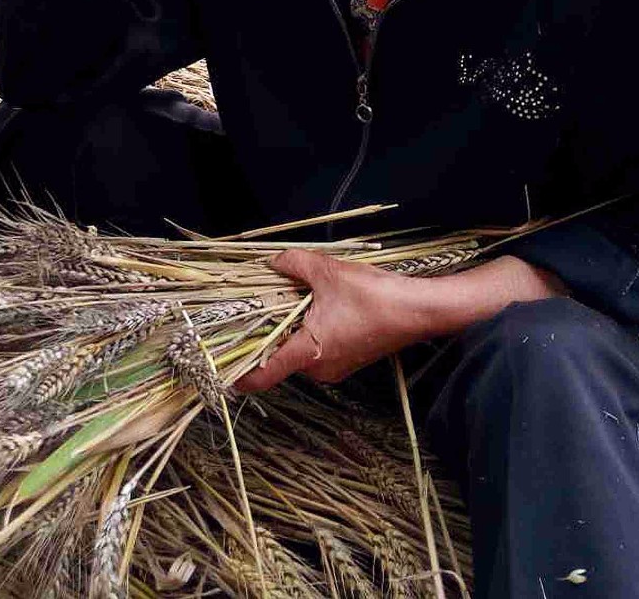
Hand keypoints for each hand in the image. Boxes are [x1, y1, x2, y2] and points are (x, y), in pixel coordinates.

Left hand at [233, 251, 570, 393]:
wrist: (420, 311)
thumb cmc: (373, 294)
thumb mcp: (327, 271)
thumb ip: (292, 265)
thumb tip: (270, 262)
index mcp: (307, 352)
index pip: (262, 376)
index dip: (237, 374)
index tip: (217, 368)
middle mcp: (318, 370)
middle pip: (278, 358)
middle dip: (266, 334)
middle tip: (256, 307)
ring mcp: (335, 368)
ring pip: (298, 351)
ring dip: (290, 329)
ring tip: (291, 298)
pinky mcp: (348, 361)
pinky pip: (317, 349)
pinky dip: (309, 331)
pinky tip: (316, 305)